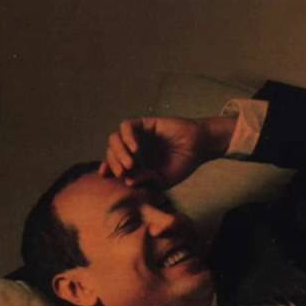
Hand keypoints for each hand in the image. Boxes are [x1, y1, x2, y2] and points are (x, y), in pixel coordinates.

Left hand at [98, 115, 234, 187]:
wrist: (199, 147)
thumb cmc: (183, 164)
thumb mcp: (163, 180)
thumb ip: (145, 181)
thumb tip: (127, 182)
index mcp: (135, 163)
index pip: (114, 164)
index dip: (107, 169)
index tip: (105, 176)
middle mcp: (133, 148)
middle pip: (111, 152)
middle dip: (113, 163)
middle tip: (123, 172)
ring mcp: (137, 135)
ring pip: (114, 138)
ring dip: (118, 152)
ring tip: (130, 164)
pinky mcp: (144, 123)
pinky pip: (126, 126)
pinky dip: (127, 137)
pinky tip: (136, 148)